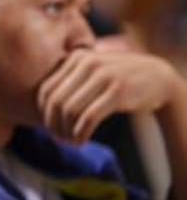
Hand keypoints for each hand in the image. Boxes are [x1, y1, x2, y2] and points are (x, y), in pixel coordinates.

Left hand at [37, 49, 180, 143]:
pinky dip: (80, 133)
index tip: (49, 127)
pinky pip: (89, 117)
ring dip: (66, 132)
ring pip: (70, 110)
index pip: (46, 89)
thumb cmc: (117, 79)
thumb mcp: (91, 71)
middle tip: (58, 139)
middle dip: (53, 125)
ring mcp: (102, 76)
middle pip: (56, 101)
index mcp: (76, 58)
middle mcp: (86, 63)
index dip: (43, 113)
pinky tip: (81, 141)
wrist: (157, 77)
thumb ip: (69, 81)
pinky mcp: (117, 92)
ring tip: (71, 142)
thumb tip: (41, 109)